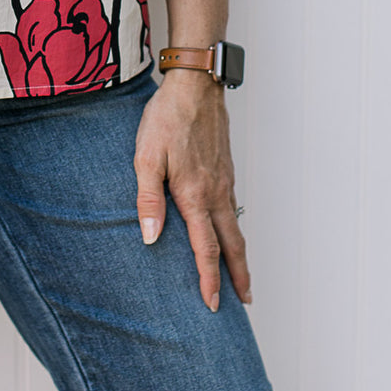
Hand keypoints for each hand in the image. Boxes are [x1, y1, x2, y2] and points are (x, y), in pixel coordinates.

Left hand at [133, 70, 251, 310]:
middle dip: (239, 276)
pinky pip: (232, 207)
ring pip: (235, 226)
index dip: (209, 279)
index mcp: (194, 195)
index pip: (205, 248)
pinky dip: (234, 228)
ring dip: (239, 254)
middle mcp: (215, 193)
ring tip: (240, 274)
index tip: (213, 304)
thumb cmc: (167, 119)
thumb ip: (147, 198)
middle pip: (232, 245)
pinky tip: (227, 230)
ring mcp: (224, 181)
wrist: (195, 86)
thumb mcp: (146, 157)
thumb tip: (150, 237)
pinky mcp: (225, 168)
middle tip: (244, 302)